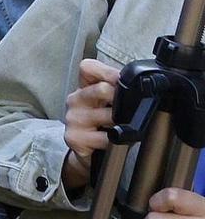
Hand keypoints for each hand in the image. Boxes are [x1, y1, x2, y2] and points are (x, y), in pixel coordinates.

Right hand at [62, 58, 120, 191]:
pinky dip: (115, 142)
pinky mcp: (74, 137)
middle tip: (125, 112)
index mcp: (84, 87)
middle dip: (121, 102)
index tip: (120, 81)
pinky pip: (105, 138)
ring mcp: (73, 118)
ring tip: (120, 129)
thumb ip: (120, 90)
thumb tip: (144, 84)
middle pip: (103, 89)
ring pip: (109, 116)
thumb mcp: (108, 103)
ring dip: (121, 125)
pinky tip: (112, 141)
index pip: (88, 67)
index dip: (107, 72)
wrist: (86, 150)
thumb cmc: (101, 124)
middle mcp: (75, 100)